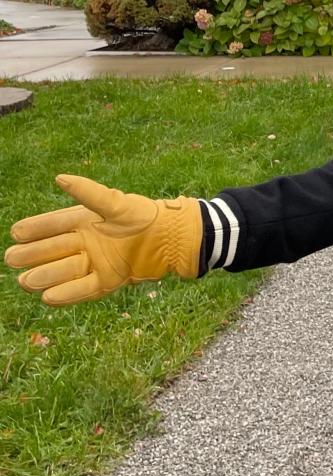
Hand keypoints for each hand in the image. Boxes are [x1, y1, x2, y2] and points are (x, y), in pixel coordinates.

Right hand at [5, 175, 202, 305]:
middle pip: (52, 250)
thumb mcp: (116, 204)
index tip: (16, 232)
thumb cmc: (144, 216)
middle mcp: (84, 243)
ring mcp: (94, 263)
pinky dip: (66, 294)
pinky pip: (82, 289)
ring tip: (25, 282)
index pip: (53, 225)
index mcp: (84, 221)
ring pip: (63, 271)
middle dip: (32, 255)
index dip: (35, 229)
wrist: (172, 239)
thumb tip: (59, 178)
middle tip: (12, 258)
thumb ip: (89, 193)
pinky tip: (48, 298)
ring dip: (44, 276)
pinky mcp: (107, 281)